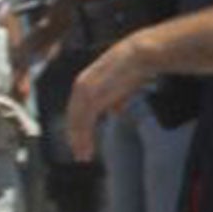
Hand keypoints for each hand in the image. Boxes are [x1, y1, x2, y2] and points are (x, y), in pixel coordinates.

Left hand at [66, 35, 154, 159]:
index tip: (81, 140)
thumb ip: (117, 99)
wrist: (139, 55)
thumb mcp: (123, 85)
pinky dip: (85, 138)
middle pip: (73, 118)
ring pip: (77, 123)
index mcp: (85, 83)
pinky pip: (85, 123)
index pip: (76, 109)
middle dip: (76, 137)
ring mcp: (85, 94)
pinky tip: (88, 147)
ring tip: (84, 156)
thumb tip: (115, 112)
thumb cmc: (134, 67)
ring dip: (80, 141)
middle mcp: (80, 88)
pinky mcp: (93, 99)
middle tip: (80, 154)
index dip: (77, 126)